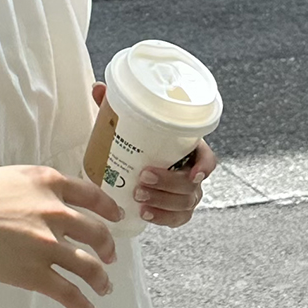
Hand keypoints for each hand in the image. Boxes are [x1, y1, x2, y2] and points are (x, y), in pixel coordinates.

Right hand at [0, 164, 123, 307]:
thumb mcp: (12, 177)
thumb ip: (34, 189)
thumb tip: (41, 204)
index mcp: (50, 184)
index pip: (92, 196)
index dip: (108, 209)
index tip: (116, 217)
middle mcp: (56, 213)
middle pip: (97, 233)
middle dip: (107, 248)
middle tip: (109, 257)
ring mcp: (47, 245)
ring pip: (89, 266)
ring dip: (101, 279)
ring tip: (105, 287)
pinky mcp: (33, 273)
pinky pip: (67, 292)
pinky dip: (82, 304)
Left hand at [91, 81, 217, 228]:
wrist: (130, 168)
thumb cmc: (136, 143)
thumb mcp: (128, 125)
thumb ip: (116, 106)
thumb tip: (99, 87)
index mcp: (189, 151)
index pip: (208, 159)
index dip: (204, 168)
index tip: (193, 174)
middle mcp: (191, 174)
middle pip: (192, 185)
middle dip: (169, 184)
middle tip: (143, 179)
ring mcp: (185, 195)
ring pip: (185, 203)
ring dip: (162, 201)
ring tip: (138, 196)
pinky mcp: (175, 211)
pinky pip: (177, 220)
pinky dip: (162, 218)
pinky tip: (145, 214)